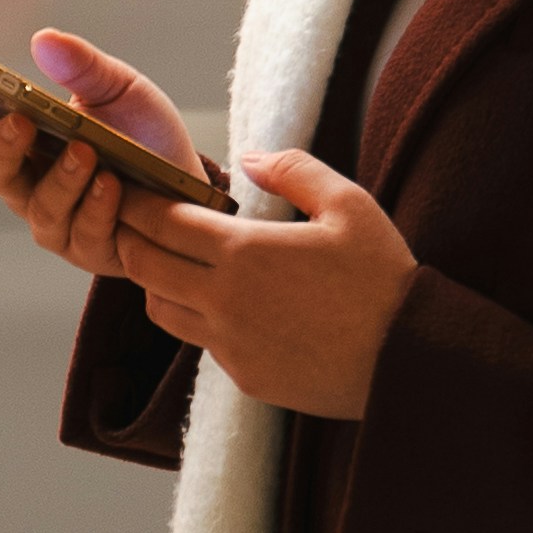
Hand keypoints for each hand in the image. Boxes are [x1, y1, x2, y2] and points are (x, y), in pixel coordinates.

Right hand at [0, 32, 199, 282]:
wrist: (191, 181)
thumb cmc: (144, 135)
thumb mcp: (119, 89)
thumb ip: (83, 67)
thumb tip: (45, 39)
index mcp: (24, 143)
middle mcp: (31, 185)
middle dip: (1, 147)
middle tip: (19, 123)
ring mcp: (59, 220)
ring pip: (40, 208)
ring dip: (61, 178)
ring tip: (84, 152)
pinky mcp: (90, 248)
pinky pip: (84, 234)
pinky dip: (97, 207)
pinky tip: (111, 186)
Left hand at [110, 148, 416, 422]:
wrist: (407, 357)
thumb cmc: (383, 277)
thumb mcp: (349, 205)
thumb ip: (294, 170)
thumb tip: (249, 158)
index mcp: (246, 251)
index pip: (163, 221)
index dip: (137, 202)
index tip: (126, 188)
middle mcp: (225, 299)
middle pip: (144, 266)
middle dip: (129, 238)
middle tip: (130, 222)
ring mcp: (230, 343)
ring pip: (161, 309)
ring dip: (155, 282)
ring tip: (167, 264)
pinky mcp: (244, 375)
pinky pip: (200, 343)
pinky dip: (196, 319)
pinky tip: (220, 305)